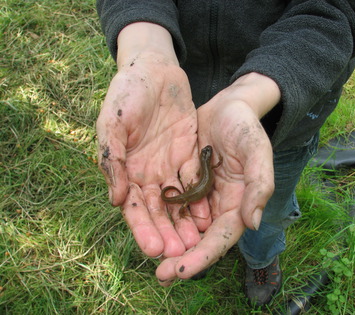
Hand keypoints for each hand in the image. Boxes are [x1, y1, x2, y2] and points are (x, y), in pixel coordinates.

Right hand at [96, 24, 211, 257]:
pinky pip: (195, 181)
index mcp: (126, 170)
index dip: (143, 229)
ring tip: (198, 242)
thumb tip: (116, 200)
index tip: (154, 250)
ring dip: (186, 222)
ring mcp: (169, 166)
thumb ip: (112, 160)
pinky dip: (201, 198)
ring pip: (179, 201)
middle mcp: (148, 173)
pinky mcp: (188, 155)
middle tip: (181, 254)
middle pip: (159, 211)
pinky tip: (210, 215)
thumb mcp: (113, 123)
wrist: (154, 69)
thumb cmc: (127, 93)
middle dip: (168, 233)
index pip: (135, 208)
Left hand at [155, 73, 279, 283]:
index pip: (221, 237)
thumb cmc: (246, 127)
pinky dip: (162, 216)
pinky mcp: (188, 182)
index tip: (179, 271)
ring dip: (169, 240)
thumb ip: (259, 185)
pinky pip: (174, 203)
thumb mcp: (257, 150)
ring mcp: (202, 194)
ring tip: (150, 254)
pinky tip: (146, 224)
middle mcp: (219, 204)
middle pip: (201, 238)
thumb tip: (252, 223)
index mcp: (239, 202)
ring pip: (184, 225)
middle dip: (182, 257)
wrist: (228, 106)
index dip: (202, 257)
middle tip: (160, 275)